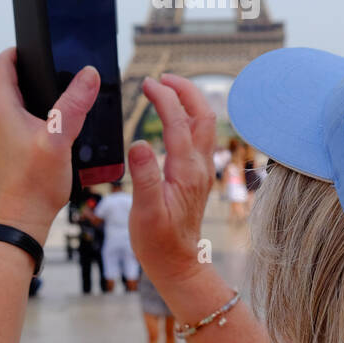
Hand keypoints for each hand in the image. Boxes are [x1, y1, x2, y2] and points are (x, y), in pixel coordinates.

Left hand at [0, 49, 99, 242]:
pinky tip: (53, 124)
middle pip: (7, 79)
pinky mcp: (3, 146)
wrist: (22, 220)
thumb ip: (74, 104)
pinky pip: (13, 118)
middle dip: (31, 70)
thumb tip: (89, 74)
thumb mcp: (60, 138)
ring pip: (11, 99)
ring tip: (60, 94)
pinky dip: (30, 112)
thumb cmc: (35, 183)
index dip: (19, 49)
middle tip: (58, 69)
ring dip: (32, 92)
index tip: (41, 47)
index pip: (1, 62)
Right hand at [128, 74, 215, 283]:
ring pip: (204, 124)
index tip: (147, 83)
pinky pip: (199, 136)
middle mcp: (199, 166)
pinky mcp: (197, 175)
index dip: (164, 98)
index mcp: (185, 171)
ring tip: (167, 89)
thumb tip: (139, 143)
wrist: (178, 264)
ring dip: (189, 101)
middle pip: (203, 115)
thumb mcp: (144, 212)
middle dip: (185, 90)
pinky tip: (173, 118)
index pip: (178, 122)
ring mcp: (201, 170)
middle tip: (161, 78)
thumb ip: (143, 177)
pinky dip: (188, 117)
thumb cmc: (159, 242)